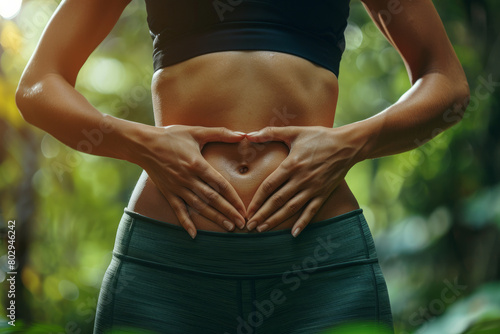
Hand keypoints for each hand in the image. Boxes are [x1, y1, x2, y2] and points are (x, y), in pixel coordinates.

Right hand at [136, 125, 246, 237]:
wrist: (143, 144)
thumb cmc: (171, 136)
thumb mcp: (196, 131)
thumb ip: (221, 133)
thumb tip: (243, 134)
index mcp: (197, 164)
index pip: (220, 185)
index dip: (234, 198)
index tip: (244, 208)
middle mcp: (188, 179)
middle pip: (213, 199)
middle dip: (228, 212)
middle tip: (242, 223)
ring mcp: (177, 188)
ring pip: (199, 206)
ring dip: (214, 218)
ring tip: (228, 227)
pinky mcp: (168, 193)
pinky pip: (178, 210)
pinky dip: (186, 223)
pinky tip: (194, 234)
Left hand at [245, 126, 360, 236]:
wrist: (348, 145)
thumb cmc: (320, 136)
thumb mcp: (294, 132)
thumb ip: (270, 133)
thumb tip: (249, 135)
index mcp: (291, 165)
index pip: (269, 186)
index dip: (256, 200)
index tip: (247, 211)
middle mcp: (301, 179)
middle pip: (277, 201)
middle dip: (262, 215)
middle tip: (250, 226)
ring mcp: (313, 188)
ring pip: (291, 208)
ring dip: (276, 220)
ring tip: (263, 229)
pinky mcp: (324, 193)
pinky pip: (311, 211)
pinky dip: (303, 222)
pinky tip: (294, 233)